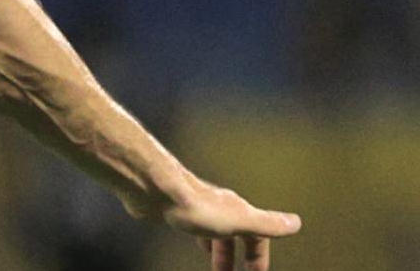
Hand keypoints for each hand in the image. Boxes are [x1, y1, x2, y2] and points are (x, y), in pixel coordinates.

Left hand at [157, 174, 300, 270]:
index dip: (258, 256)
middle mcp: (219, 206)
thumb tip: (296, 223)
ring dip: (216, 250)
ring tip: (214, 266)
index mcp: (237, 210)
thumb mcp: (239, 220)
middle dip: (234, 258)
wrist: (155, 189)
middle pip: (234, 235)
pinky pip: (192, 225)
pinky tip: (189, 238)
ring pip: (213, 231)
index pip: (256, 236)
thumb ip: (266, 223)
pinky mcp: (175, 208)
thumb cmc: (195, 205)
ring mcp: (196, 206)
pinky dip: (197, 237)